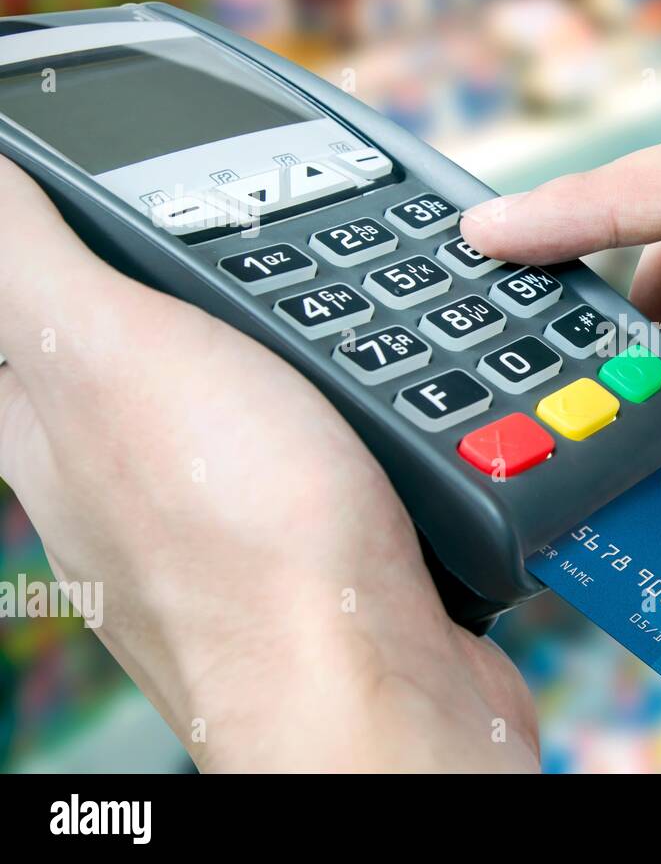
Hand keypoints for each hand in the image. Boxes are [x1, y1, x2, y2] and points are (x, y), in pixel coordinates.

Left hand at [0, 158, 537, 771]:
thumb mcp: (113, 351)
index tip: (129, 192)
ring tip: (367, 292)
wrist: (378, 682)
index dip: (67, 234)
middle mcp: (129, 478)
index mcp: (55, 425)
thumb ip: (29, 258)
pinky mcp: (328, 542)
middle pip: (157, 342)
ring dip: (315, 338)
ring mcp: (234, 515)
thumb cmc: (247, 538)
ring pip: (264, 391)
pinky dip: (373, 405)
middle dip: (216, 282)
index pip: (27, 307)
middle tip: (275, 228)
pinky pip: (343, 445)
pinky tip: (408, 389)